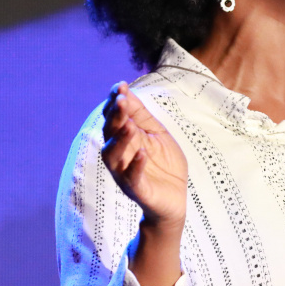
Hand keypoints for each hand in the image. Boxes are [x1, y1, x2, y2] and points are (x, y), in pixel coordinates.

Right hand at [101, 82, 188, 227]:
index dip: (115, 102)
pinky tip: (142, 154)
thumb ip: (141, 115)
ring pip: (113, 156)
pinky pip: (131, 178)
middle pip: (110, 133)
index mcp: (125, 139)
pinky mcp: (137, 190)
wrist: (175, 199)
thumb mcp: (157, 134)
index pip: (114, 118)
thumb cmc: (164, 165)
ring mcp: (125, 172)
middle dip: (115, 116)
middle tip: (121, 100)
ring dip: (120, 139)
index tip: (120, 86)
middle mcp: (120, 154)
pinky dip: (135, 165)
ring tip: (130, 125)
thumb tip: (126, 91)